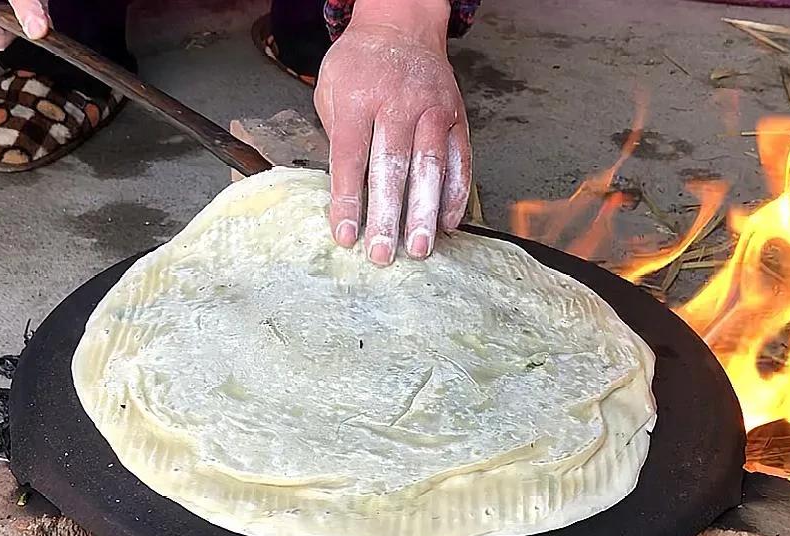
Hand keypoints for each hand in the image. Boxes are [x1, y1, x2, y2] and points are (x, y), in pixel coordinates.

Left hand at [314, 0, 470, 264]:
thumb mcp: (330, 91)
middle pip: (393, 168)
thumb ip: (338, 138)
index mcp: (359, 99)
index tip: (346, 237)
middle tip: (384, 255)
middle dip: (388, 216)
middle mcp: (398, 104)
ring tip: (420, 249)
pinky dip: (456, 194)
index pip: (351, 158)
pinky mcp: (456, 116)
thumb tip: (344, 195)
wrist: (401, 26)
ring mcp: (432, 109)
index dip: (348, 201)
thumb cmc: (359, 66)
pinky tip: (448, 223)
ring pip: (430, 167)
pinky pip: (459, 159)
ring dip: (425, 213)